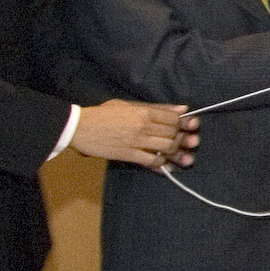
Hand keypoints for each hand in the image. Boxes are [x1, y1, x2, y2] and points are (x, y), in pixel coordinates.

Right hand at [72, 99, 197, 169]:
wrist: (79, 127)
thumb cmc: (103, 114)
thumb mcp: (128, 105)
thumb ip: (155, 108)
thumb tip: (182, 109)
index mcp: (143, 111)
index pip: (173, 118)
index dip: (184, 123)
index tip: (189, 127)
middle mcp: (143, 126)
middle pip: (173, 133)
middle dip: (184, 139)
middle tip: (189, 142)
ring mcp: (136, 141)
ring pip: (167, 147)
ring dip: (177, 152)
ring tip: (182, 155)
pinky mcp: (128, 154)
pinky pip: (152, 161)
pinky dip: (163, 165)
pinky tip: (167, 166)